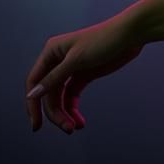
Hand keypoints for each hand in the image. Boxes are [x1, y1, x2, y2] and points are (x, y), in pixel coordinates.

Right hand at [25, 17, 143, 133]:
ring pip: (60, 98)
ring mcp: (71, 69)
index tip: (37, 125)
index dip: (32, 104)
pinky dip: (74, 109)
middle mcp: (58, 60)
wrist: (131, 35)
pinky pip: (72, 96)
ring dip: (65, 114)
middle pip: (48, 94)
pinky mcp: (84, 75)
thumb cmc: (103, 39)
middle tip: (67, 128)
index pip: (34, 81)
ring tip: (75, 127)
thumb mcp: (76, 60)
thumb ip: (53, 78)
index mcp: (52, 52)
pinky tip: (80, 121)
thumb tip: (32, 95)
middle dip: (55, 113)